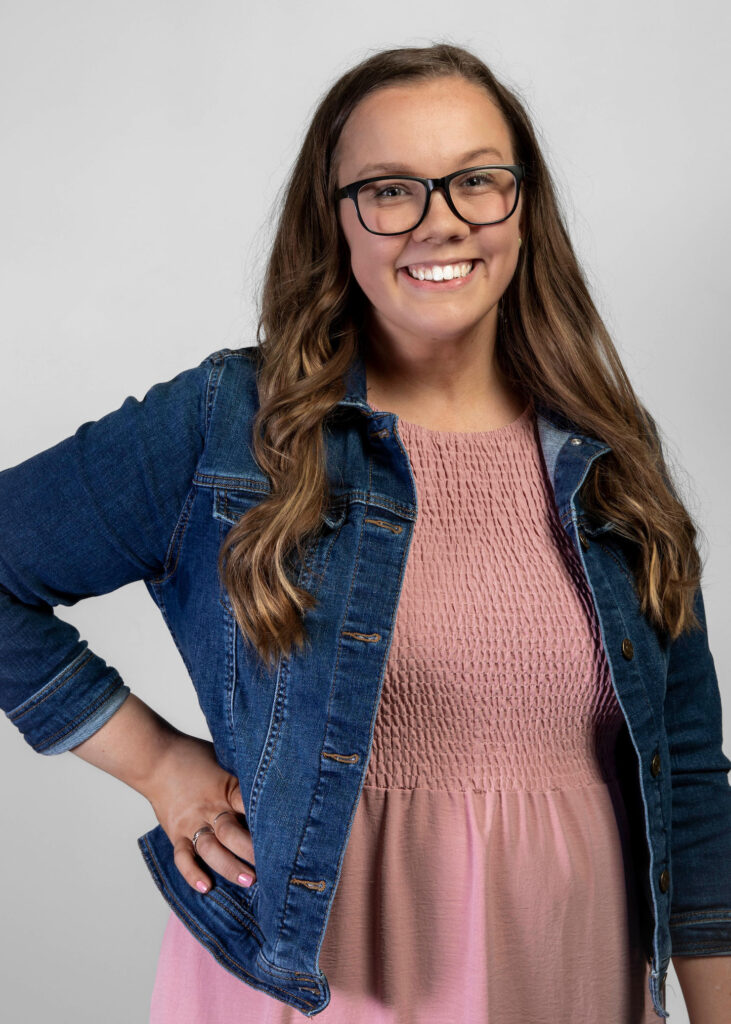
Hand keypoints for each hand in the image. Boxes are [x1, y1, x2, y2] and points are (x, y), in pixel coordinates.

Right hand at [143, 732, 256, 893]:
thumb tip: (272, 787)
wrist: (155, 757)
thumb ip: (242, 777)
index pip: (249, 803)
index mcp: (225, 786)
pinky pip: (183, 857)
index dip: (268, 818)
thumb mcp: (224, 759)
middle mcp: (208, 807)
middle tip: (272, 867)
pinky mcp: (175, 832)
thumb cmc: (194, 756)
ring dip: (229, 866)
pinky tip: (206, 887)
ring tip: (249, 881)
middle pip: (231, 831)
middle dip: (250, 850)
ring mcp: (190, 822)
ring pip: (210, 848)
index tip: (288, 833)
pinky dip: (192, 873)